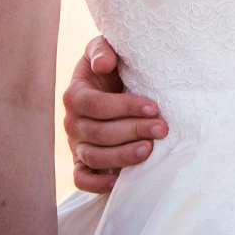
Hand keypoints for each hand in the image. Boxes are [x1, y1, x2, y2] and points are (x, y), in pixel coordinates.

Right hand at [61, 34, 165, 193]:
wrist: (112, 87)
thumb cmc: (113, 68)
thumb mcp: (106, 50)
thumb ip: (102, 50)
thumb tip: (103, 65)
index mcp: (75, 94)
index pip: (95, 105)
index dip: (124, 107)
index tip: (154, 107)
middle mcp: (72, 122)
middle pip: (98, 132)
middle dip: (133, 131)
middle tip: (162, 129)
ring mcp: (76, 144)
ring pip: (94, 156)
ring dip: (122, 156)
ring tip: (149, 150)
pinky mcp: (82, 163)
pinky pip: (82, 179)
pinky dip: (96, 184)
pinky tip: (119, 181)